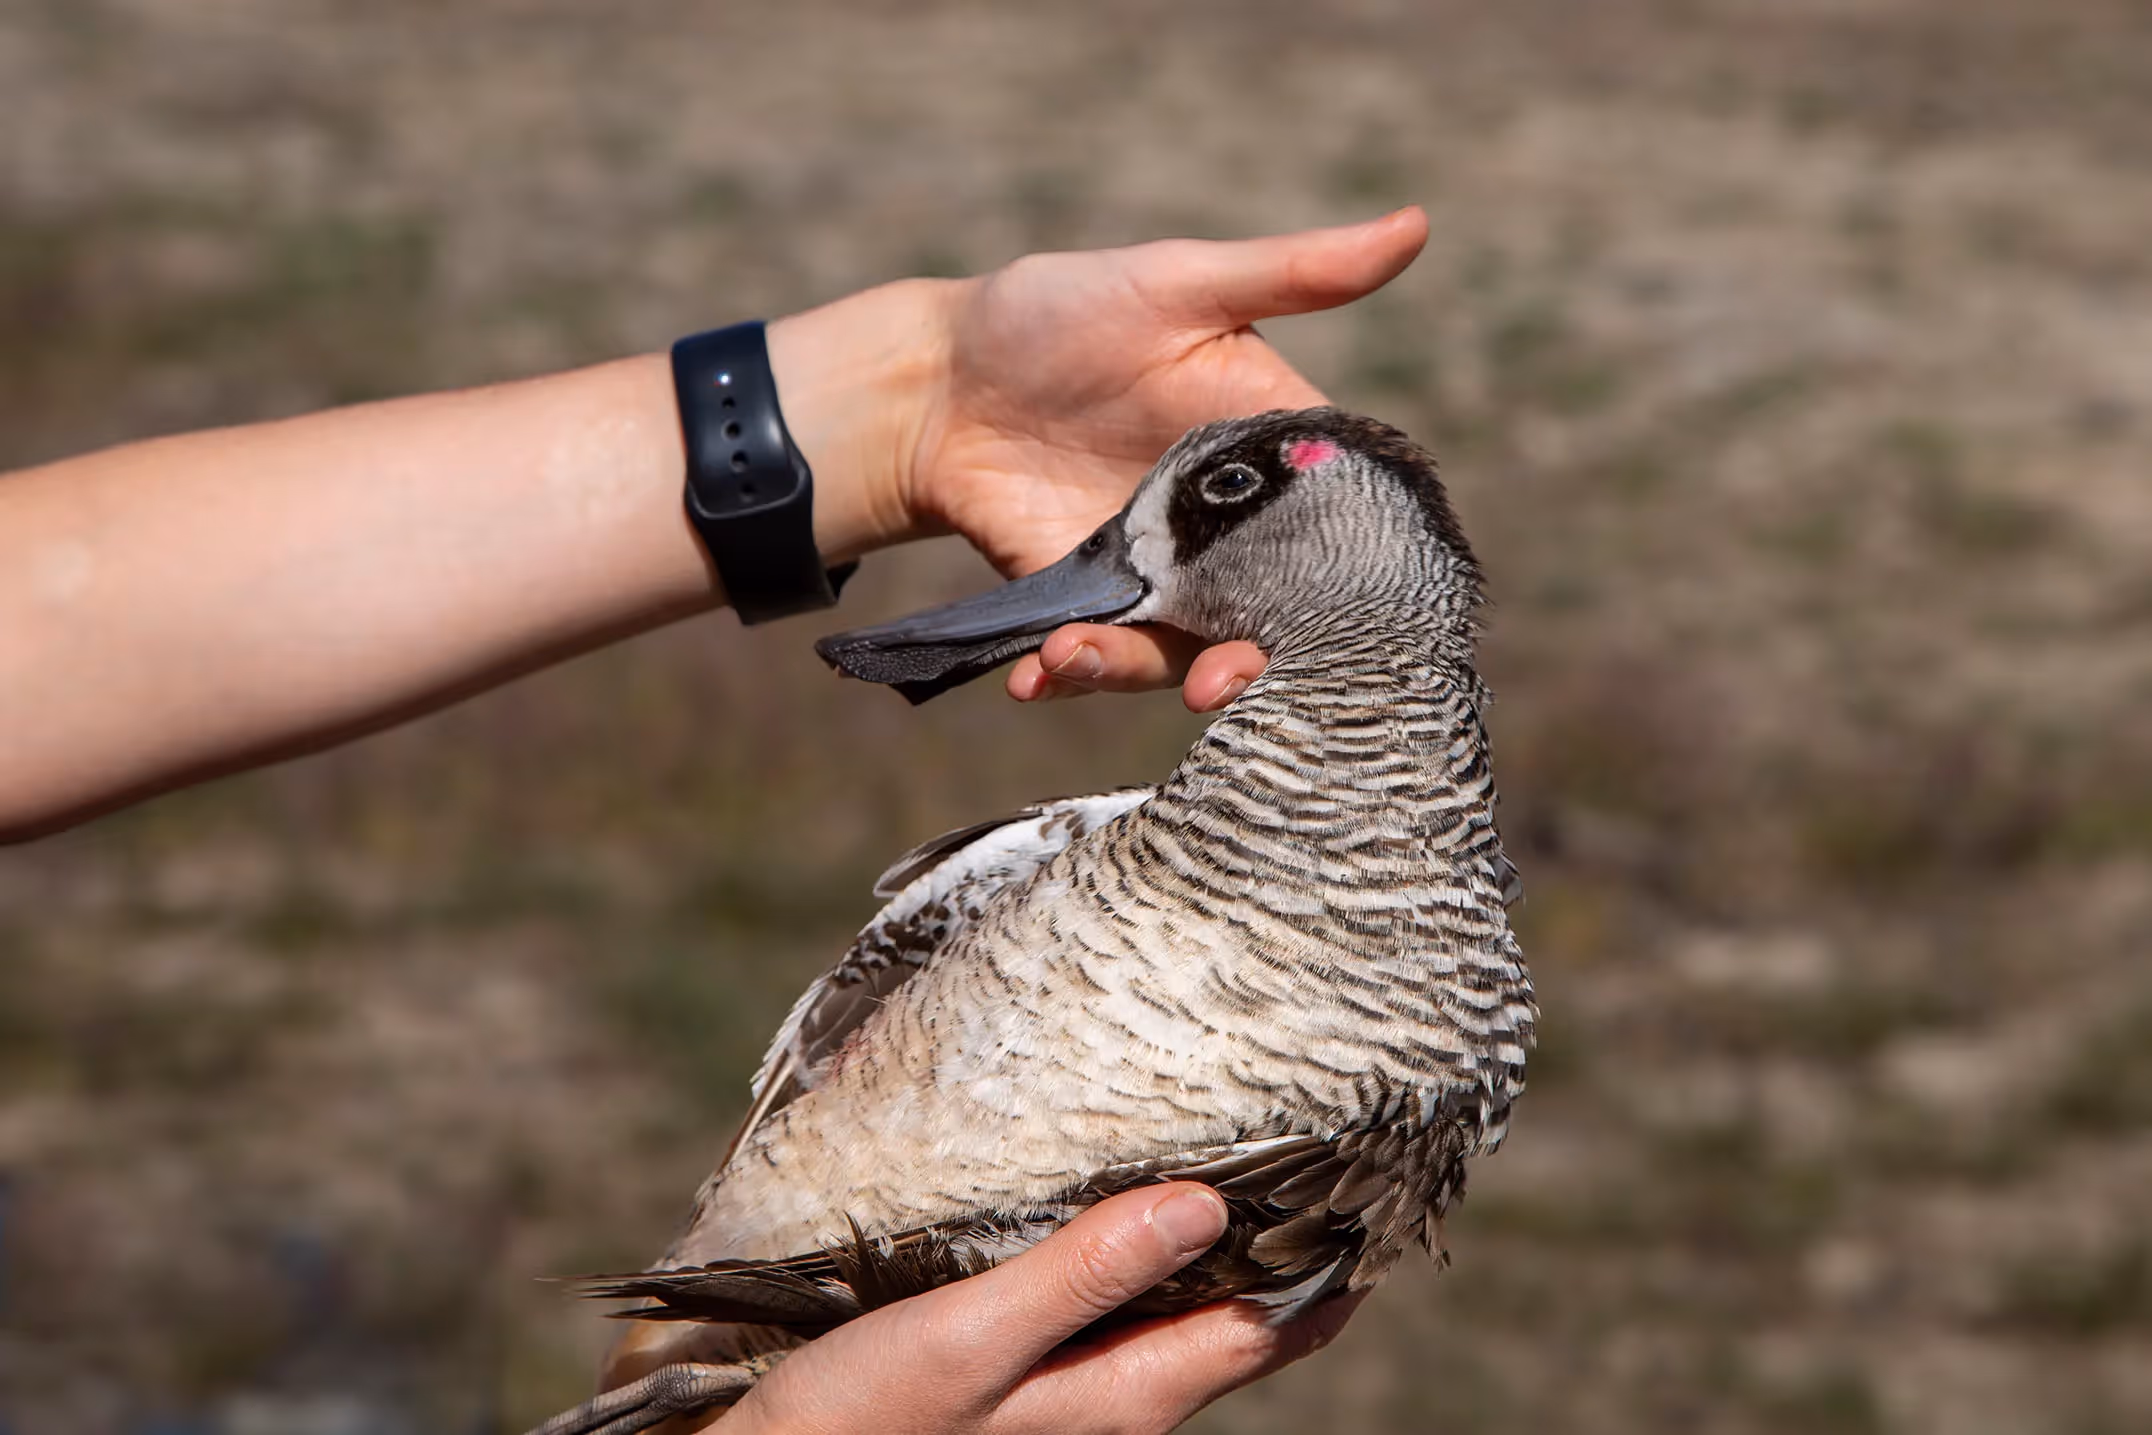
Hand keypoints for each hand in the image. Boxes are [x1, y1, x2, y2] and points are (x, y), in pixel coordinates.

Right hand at [710, 1184, 1359, 1434]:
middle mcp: (1118, 1411)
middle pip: (1233, 1327)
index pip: (1266, 1331)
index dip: (1328, 1264)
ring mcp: (1077, 1404)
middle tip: (1324, 1152)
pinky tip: (1129, 1214)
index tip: (1372, 1182)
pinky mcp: (1033, 1387)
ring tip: (1243, 1162)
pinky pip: (1121, 1321)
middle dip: (1284, 1252)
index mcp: (1125, 1403)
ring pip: (1178, 1320)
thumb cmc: (860, 1421)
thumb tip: (1205, 1207)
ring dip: (1213, 1251)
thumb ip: (1084, 1275)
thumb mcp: (972, 1340)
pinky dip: (1146, 1264)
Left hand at [913, 209, 1425, 710]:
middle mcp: (1225, 531)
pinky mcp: (1084, 603)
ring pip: (1180, 652)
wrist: (940, 376)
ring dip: (1135, 673)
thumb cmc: (1063, 312)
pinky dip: (1068, 673)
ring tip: (1072, 654)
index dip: (1352, 588)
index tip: (1344, 628)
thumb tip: (1417, 223)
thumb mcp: (1181, 284)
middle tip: (1215, 686)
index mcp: (1270, 455)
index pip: (1341, 533)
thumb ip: (1295, 273)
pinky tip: (1031, 674)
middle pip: (1270, 619)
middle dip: (1249, 667)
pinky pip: (1097, 656)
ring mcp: (1156, 575)